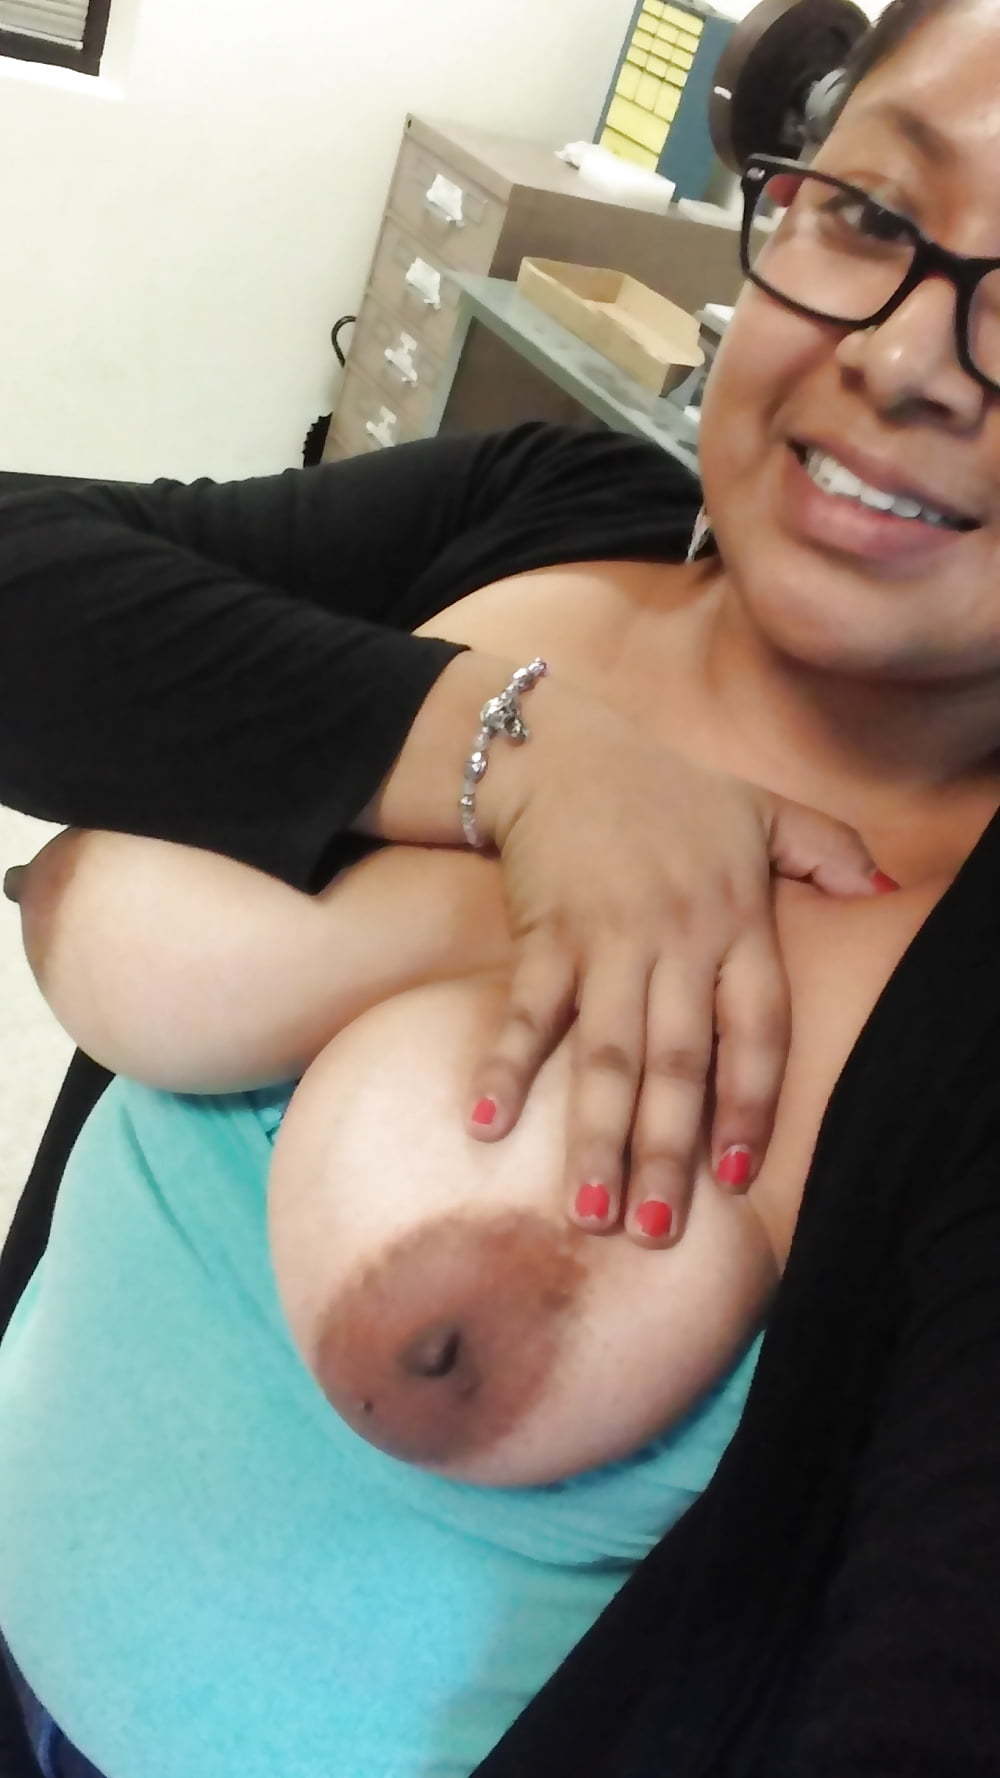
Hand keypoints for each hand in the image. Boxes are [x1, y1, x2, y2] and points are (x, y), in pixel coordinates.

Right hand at [467, 684, 886, 1245]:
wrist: (563, 749)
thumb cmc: (667, 789)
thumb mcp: (759, 809)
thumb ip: (824, 849)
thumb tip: (885, 887)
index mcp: (736, 921)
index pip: (758, 1028)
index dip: (752, 1103)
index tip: (735, 1174)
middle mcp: (677, 940)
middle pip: (680, 1061)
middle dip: (668, 1150)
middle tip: (657, 1231)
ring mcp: (608, 940)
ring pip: (608, 1053)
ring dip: (597, 1135)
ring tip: (588, 1212)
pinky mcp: (545, 934)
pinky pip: (527, 1010)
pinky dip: (506, 1065)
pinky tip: (486, 1124)